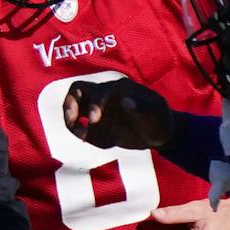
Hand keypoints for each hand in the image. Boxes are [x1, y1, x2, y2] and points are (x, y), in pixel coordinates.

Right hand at [64, 78, 178, 149]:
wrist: (160, 134)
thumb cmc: (160, 119)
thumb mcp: (157, 114)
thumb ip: (143, 108)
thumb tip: (126, 101)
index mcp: (119, 89)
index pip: (99, 91)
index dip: (94, 104)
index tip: (95, 120)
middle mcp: (105, 96)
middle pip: (78, 90)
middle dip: (69, 104)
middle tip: (71, 121)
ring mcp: (99, 110)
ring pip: (75, 106)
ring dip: (70, 118)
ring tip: (79, 133)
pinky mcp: (98, 124)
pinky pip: (82, 126)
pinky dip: (81, 132)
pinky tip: (87, 139)